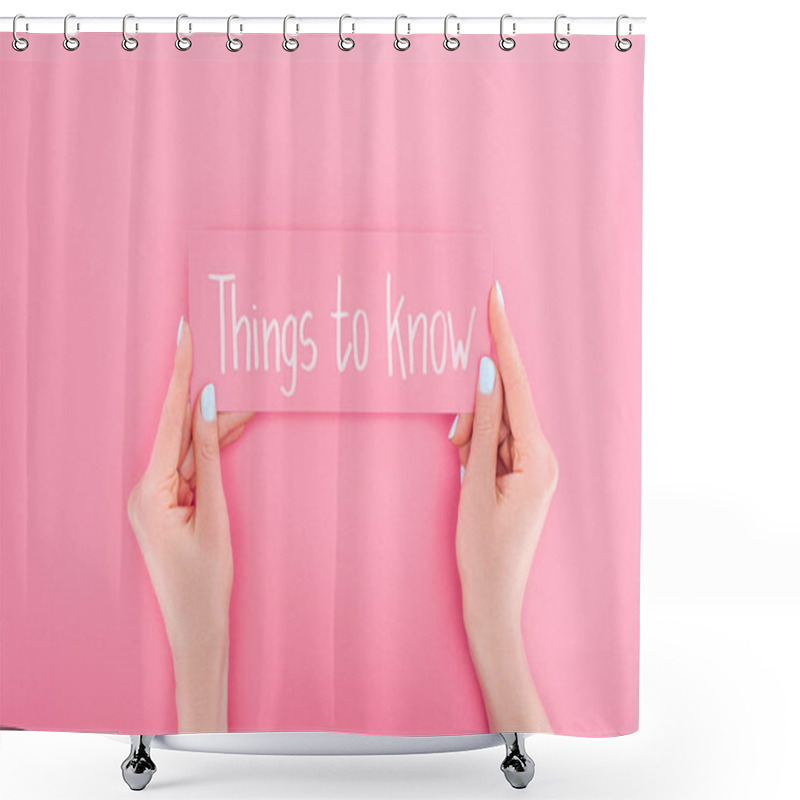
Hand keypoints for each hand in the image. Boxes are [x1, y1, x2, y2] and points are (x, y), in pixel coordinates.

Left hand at [126, 317, 251, 731]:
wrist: (198, 629)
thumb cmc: (205, 581)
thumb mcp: (215, 514)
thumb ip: (212, 457)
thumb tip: (210, 407)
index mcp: (150, 490)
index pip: (169, 420)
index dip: (180, 374)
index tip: (184, 336)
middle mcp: (147, 488)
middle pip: (181, 431)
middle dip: (208, 398)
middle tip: (233, 363)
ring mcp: (158, 497)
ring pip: (190, 448)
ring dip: (217, 425)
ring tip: (247, 397)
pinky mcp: (170, 504)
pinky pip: (193, 467)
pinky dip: (213, 451)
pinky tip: (233, 428)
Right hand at [449, 282, 557, 732]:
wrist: (492, 600)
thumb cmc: (483, 551)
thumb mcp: (475, 485)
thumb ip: (482, 427)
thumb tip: (485, 376)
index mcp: (538, 457)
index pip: (518, 385)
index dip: (504, 339)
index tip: (495, 299)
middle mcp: (543, 456)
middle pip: (506, 404)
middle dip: (475, 411)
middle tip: (455, 445)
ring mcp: (533, 466)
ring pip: (497, 423)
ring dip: (472, 433)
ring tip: (458, 464)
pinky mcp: (521, 475)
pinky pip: (496, 443)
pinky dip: (477, 446)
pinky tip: (465, 465)